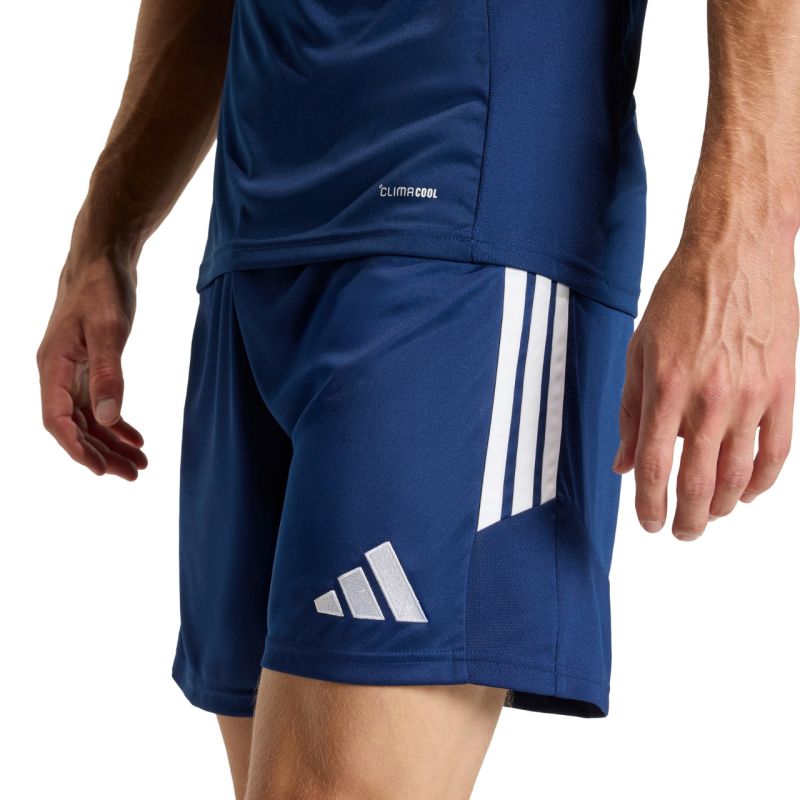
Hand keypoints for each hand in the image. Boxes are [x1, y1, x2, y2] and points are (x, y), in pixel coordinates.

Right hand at [36, 255, 146, 479]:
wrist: (103, 258)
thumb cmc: (103, 288)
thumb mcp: (110, 329)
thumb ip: (108, 373)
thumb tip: (109, 418)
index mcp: (53, 367)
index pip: (58, 421)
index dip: (78, 449)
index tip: (104, 471)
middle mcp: (56, 373)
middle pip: (74, 427)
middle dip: (102, 454)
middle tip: (134, 475)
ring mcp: (71, 371)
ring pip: (88, 419)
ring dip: (111, 443)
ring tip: (140, 463)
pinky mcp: (87, 365)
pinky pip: (97, 404)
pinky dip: (115, 423)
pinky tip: (136, 436)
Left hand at [614, 241, 797, 539]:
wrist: (736, 253)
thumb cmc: (681, 299)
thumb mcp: (639, 351)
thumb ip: (631, 412)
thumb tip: (623, 463)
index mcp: (666, 388)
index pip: (654, 467)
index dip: (649, 505)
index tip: (649, 524)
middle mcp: (709, 399)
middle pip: (697, 482)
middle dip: (687, 519)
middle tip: (681, 533)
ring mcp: (751, 396)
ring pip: (739, 475)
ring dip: (723, 507)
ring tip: (710, 518)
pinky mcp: (783, 388)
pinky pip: (777, 451)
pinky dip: (763, 482)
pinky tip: (748, 493)